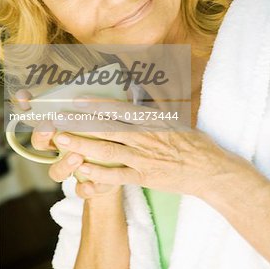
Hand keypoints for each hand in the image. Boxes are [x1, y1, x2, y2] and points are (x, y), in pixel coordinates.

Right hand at [14, 90, 120, 198]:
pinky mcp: (87, 185)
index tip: (24, 96)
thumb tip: (125, 86)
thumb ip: (115, 102)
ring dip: (64, 163)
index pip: (40, 115)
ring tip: (76, 157)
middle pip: (41, 143)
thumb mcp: (114, 116)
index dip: (28, 106)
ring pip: (56, 171)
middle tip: (49, 124)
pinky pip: (80, 190)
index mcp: (65, 127)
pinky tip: (89, 185)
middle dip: (42, 133)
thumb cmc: (114, 134)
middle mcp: (63, 148)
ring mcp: (72, 168)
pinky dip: (84, 188)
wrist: (124, 167)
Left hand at [52, 97, 247, 202]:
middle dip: (81, 123)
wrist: (210, 170)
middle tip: (59, 120)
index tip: (78, 100)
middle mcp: (145, 137)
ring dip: (83, 146)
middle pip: (108, 128)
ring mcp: (144, 158)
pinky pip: (118, 177)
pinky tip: (82, 172)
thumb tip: (141, 91)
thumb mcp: (176, 118)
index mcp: (153, 120)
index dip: (97, 104)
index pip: (120, 109)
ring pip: (108, 151)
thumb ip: (155, 106)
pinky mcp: (145, 177)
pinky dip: (99, 175)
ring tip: (62, 142)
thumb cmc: (194, 143)